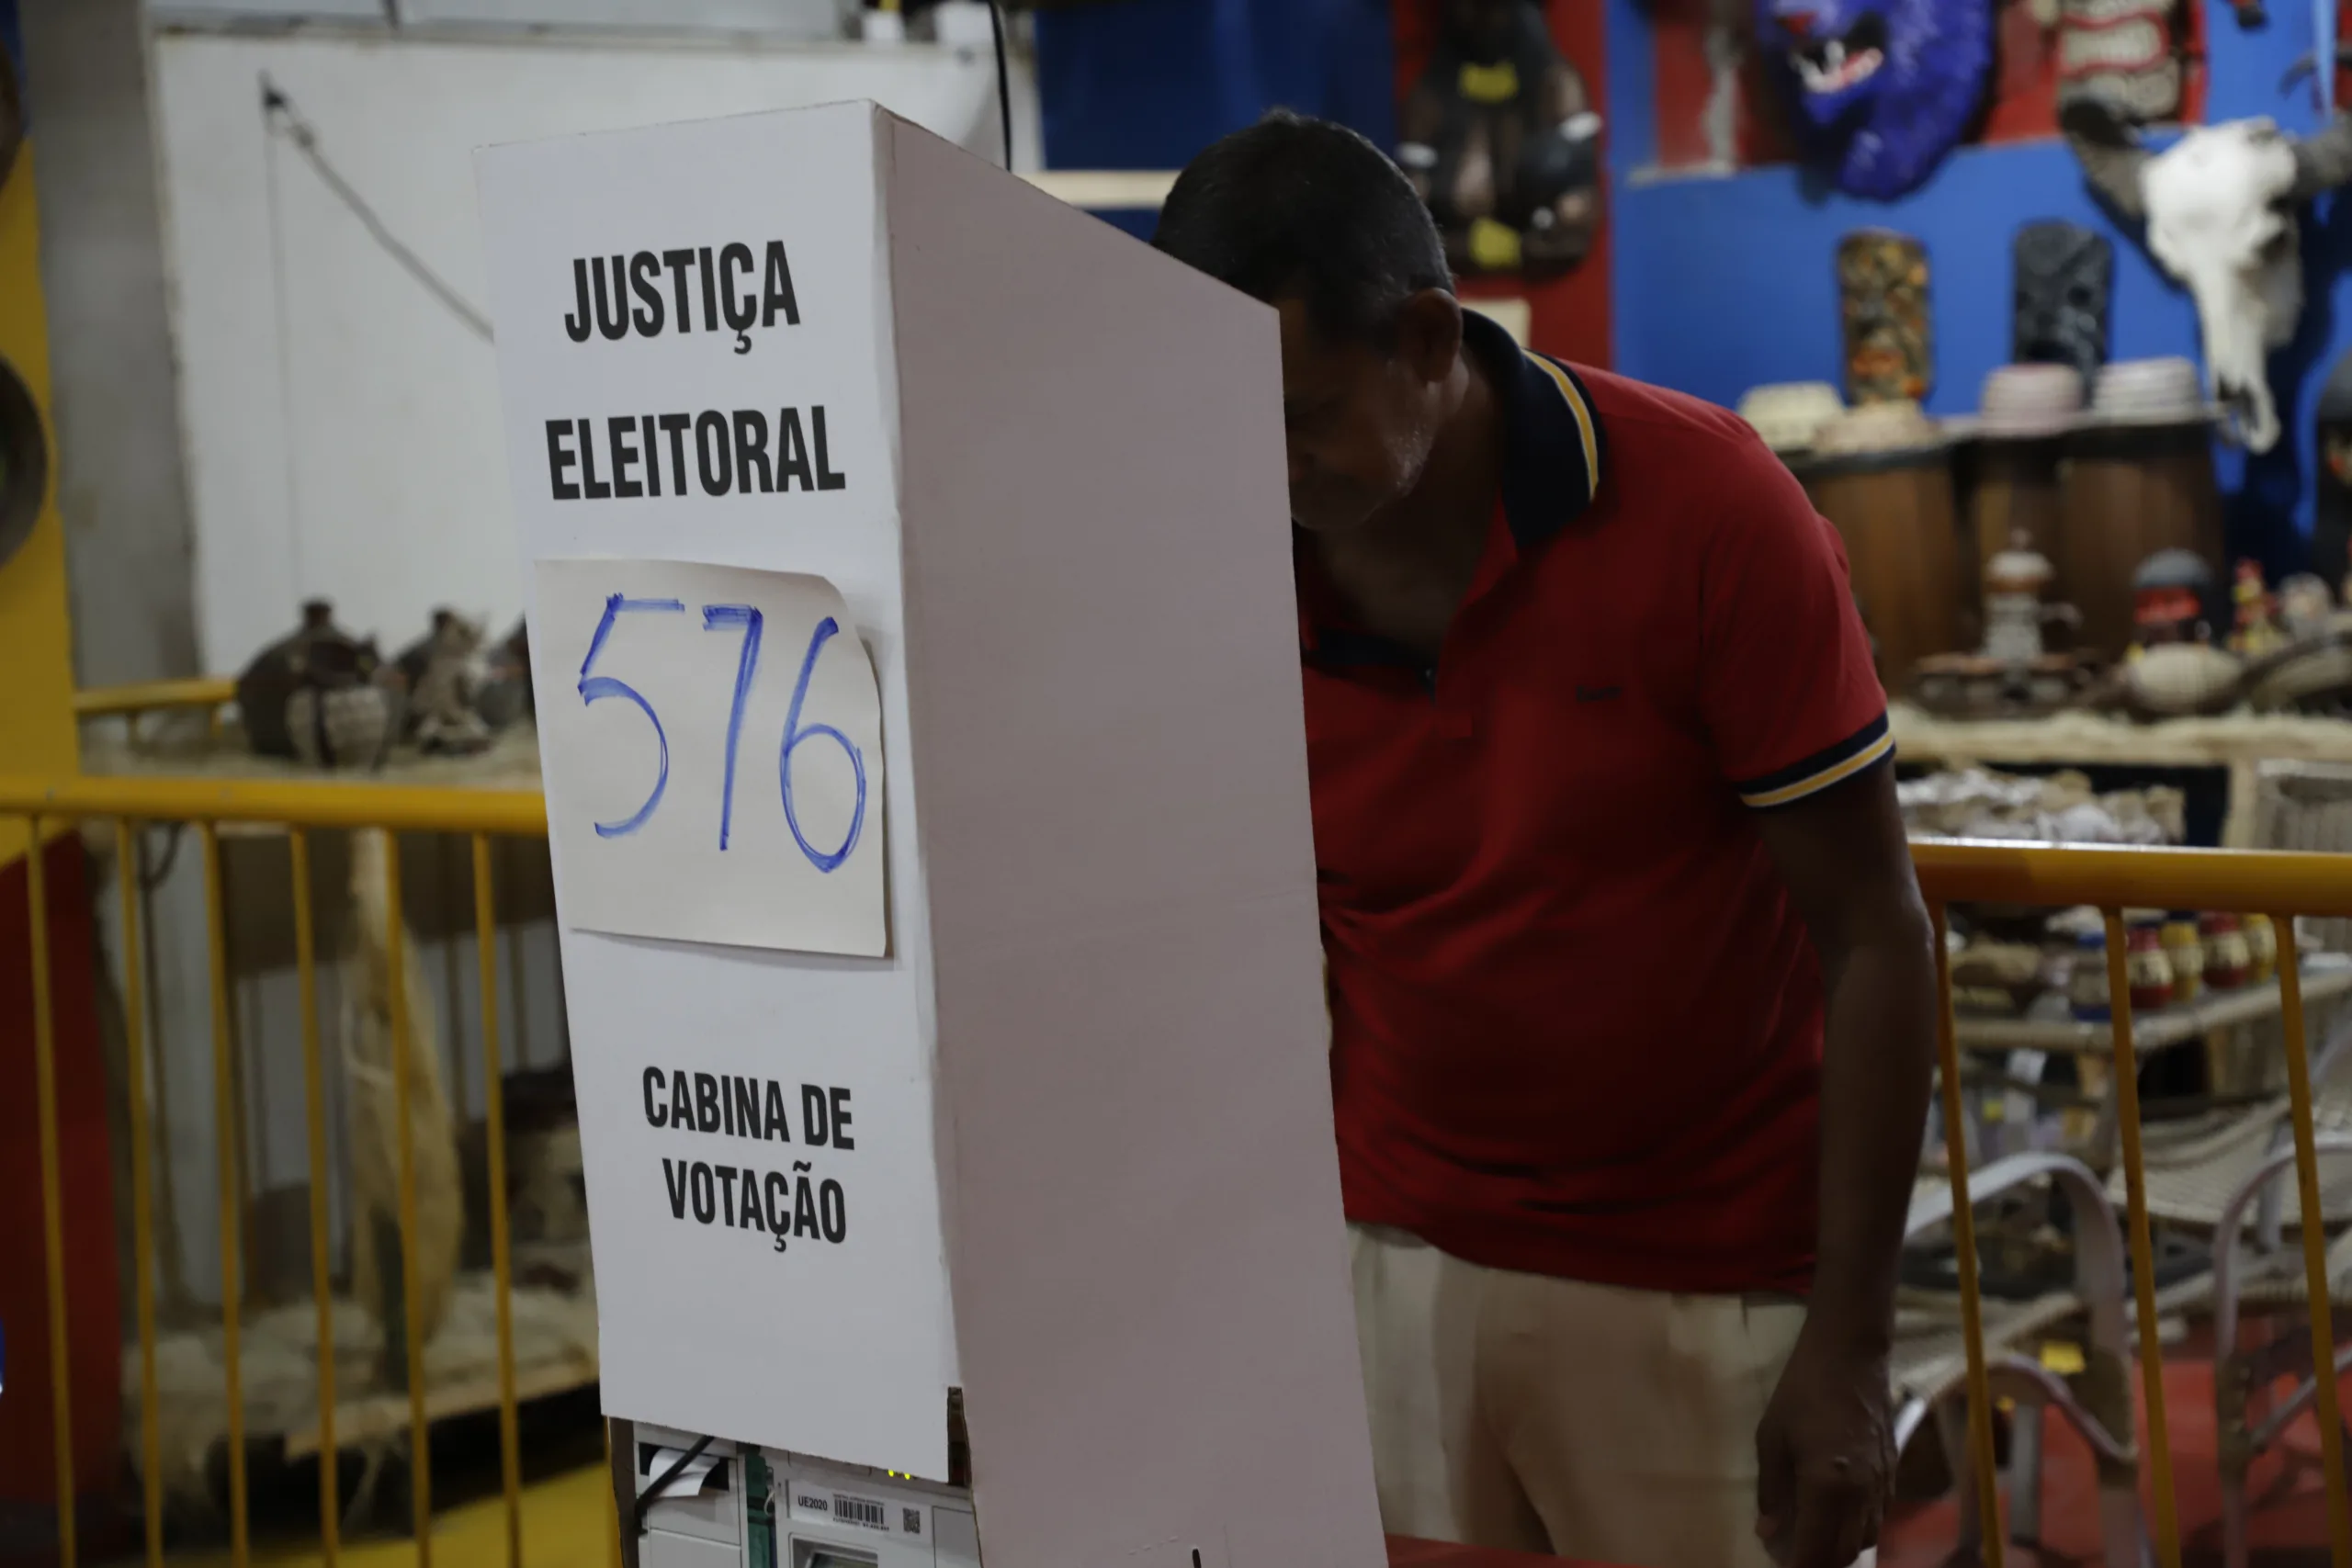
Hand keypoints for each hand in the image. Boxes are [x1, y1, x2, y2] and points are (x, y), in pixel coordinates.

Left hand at [1755, 1323, 1894, 1567]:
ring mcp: (1883, 1485)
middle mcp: (1862, 1495)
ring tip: (1813, 1541)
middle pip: (1845, 1553)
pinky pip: (1877, 1516)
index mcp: (1827, 1487)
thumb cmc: (1803, 1390)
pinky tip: (1836, 1516)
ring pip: (1866, 1538)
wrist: (1851, 1354)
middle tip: (1793, 1557)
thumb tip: (1768, 1533)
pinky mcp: (1893, 1472)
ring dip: (1840, 1548)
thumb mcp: (1772, 1437)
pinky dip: (1857, 1527)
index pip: (1816, 1551)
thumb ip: (1771, 1490)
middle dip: (1819, 1563)